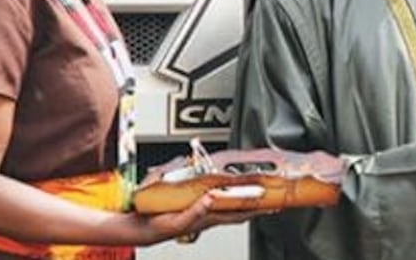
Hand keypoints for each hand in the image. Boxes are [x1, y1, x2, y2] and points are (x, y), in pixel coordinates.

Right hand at [135, 193, 272, 245]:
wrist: (142, 227)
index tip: (273, 204)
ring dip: (244, 198)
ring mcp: (203, 209)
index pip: (239, 213)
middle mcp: (209, 213)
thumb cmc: (159, 226)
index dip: (257, 209)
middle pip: (239, 208)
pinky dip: (226, 192)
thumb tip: (211, 200)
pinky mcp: (194, 204)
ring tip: (258, 193)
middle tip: (273, 199)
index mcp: (209, 217)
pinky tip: (228, 189)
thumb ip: (195, 213)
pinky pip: (217, 197)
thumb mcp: (178, 220)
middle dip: (256, 204)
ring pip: (230, 203)